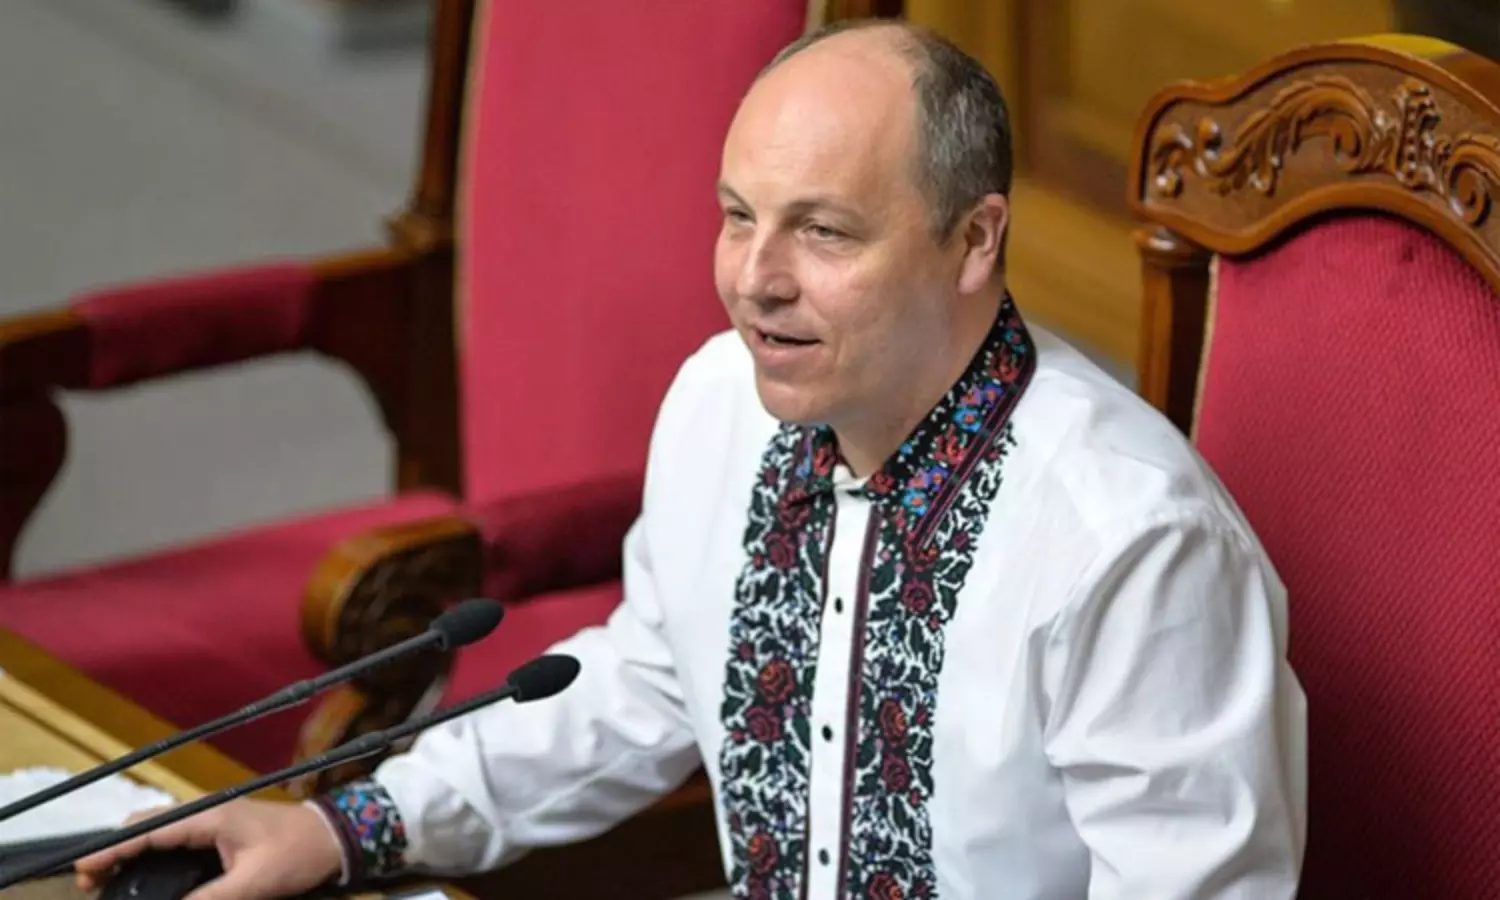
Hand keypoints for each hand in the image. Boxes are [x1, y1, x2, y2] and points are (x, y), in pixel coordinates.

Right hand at [74, 798, 342, 899]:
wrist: (334, 838)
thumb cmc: (299, 854)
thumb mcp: (255, 883)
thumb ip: (211, 899)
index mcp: (211, 816)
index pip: (151, 830)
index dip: (114, 849)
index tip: (84, 868)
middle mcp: (208, 813)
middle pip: (148, 827)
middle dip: (115, 851)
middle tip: (89, 882)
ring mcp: (214, 821)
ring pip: (161, 833)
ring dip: (133, 853)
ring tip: (106, 881)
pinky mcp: (222, 834)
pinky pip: (178, 841)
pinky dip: (154, 855)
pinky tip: (144, 876)